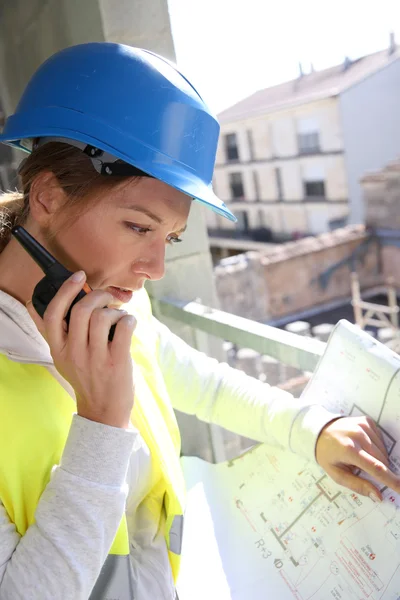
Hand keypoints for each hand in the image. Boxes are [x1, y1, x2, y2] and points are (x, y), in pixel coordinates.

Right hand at [27, 270, 136, 428]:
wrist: (104, 411)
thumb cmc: (87, 378)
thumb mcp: (63, 359)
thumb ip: (56, 333)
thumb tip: (42, 303)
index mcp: (58, 349)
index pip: (52, 314)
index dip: (65, 290)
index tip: (79, 277)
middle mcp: (74, 353)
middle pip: (81, 310)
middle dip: (98, 296)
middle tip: (107, 299)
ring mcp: (95, 358)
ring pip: (103, 316)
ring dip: (115, 310)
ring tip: (119, 318)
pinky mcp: (117, 362)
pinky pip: (123, 327)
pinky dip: (129, 320)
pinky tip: (129, 325)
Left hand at [316, 415, 399, 501]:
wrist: (318, 430)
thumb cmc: (327, 454)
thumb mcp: (336, 473)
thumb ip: (358, 485)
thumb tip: (379, 496)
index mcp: (349, 450)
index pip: (376, 468)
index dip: (392, 480)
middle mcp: (358, 435)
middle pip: (382, 460)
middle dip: (378, 469)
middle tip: (361, 468)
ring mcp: (363, 426)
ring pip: (383, 451)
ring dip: (377, 458)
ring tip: (359, 455)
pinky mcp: (367, 420)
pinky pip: (381, 439)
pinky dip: (376, 446)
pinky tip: (362, 445)